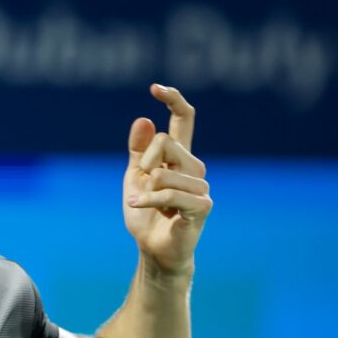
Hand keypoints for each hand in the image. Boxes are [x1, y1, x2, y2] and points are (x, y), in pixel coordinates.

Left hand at [123, 84, 212, 277]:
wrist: (152, 249)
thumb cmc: (146, 216)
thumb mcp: (134, 178)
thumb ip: (138, 151)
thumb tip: (143, 119)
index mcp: (180, 157)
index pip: (184, 120)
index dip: (173, 100)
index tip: (155, 88)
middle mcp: (195, 167)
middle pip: (167, 141)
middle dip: (145, 161)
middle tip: (141, 183)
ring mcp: (201, 186)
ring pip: (165, 171)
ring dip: (145, 189)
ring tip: (143, 203)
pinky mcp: (202, 206)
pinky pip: (169, 193)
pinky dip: (147, 199)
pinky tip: (135, 205)